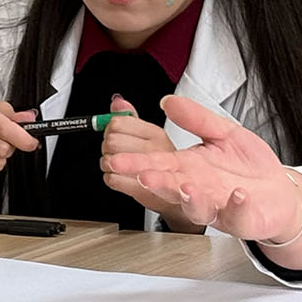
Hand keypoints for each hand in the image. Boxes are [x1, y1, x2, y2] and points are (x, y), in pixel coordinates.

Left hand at [99, 95, 193, 225]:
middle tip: (115, 152)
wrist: (195, 198)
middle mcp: (156, 151)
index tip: (115, 134)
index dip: (110, 128)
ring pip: (111, 161)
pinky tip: (120, 179)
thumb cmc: (173, 166)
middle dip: (106, 146)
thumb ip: (133, 118)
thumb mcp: (155, 136)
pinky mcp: (146, 193)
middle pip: (112, 141)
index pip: (118, 123)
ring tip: (116, 167)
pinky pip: (112, 180)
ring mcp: (153, 172)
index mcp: (158, 135)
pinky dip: (111, 179)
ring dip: (107, 164)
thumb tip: (117, 102)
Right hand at [102, 96, 301, 251]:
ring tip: (186, 187)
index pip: (157, 164)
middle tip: (143, 176)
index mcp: (189, 167)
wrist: (280, 193)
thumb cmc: (249, 166)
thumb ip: (197, 118)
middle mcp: (199, 189)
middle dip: (156, 183)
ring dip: (190, 199)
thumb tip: (168, 101)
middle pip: (171, 187)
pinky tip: (238, 195)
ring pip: (198, 207)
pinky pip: (238, 217)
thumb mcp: (224, 132)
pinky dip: (237, 207)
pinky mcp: (243, 220)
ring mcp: (219, 207)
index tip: (118, 159)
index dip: (136, 163)